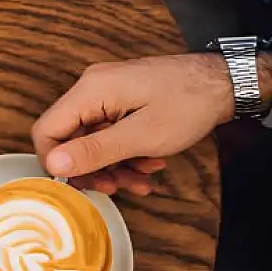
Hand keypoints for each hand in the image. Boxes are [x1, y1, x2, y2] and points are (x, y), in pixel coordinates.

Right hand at [31, 53, 269, 194]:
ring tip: (141, 180)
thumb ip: (94, 150)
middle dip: (92, 168)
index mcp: (90, 91)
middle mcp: (92, 88)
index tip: (81, 185)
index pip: (47, 130)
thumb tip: (53, 164)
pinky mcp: (121, 100)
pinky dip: (124, 152)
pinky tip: (148, 164)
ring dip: (113, 165)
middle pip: (69, 137)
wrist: (224, 82)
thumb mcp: (141, 136)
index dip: (56, 162)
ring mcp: (107, 93)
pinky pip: (109, 132)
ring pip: (91, 139)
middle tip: (116, 188)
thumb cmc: (188, 104)